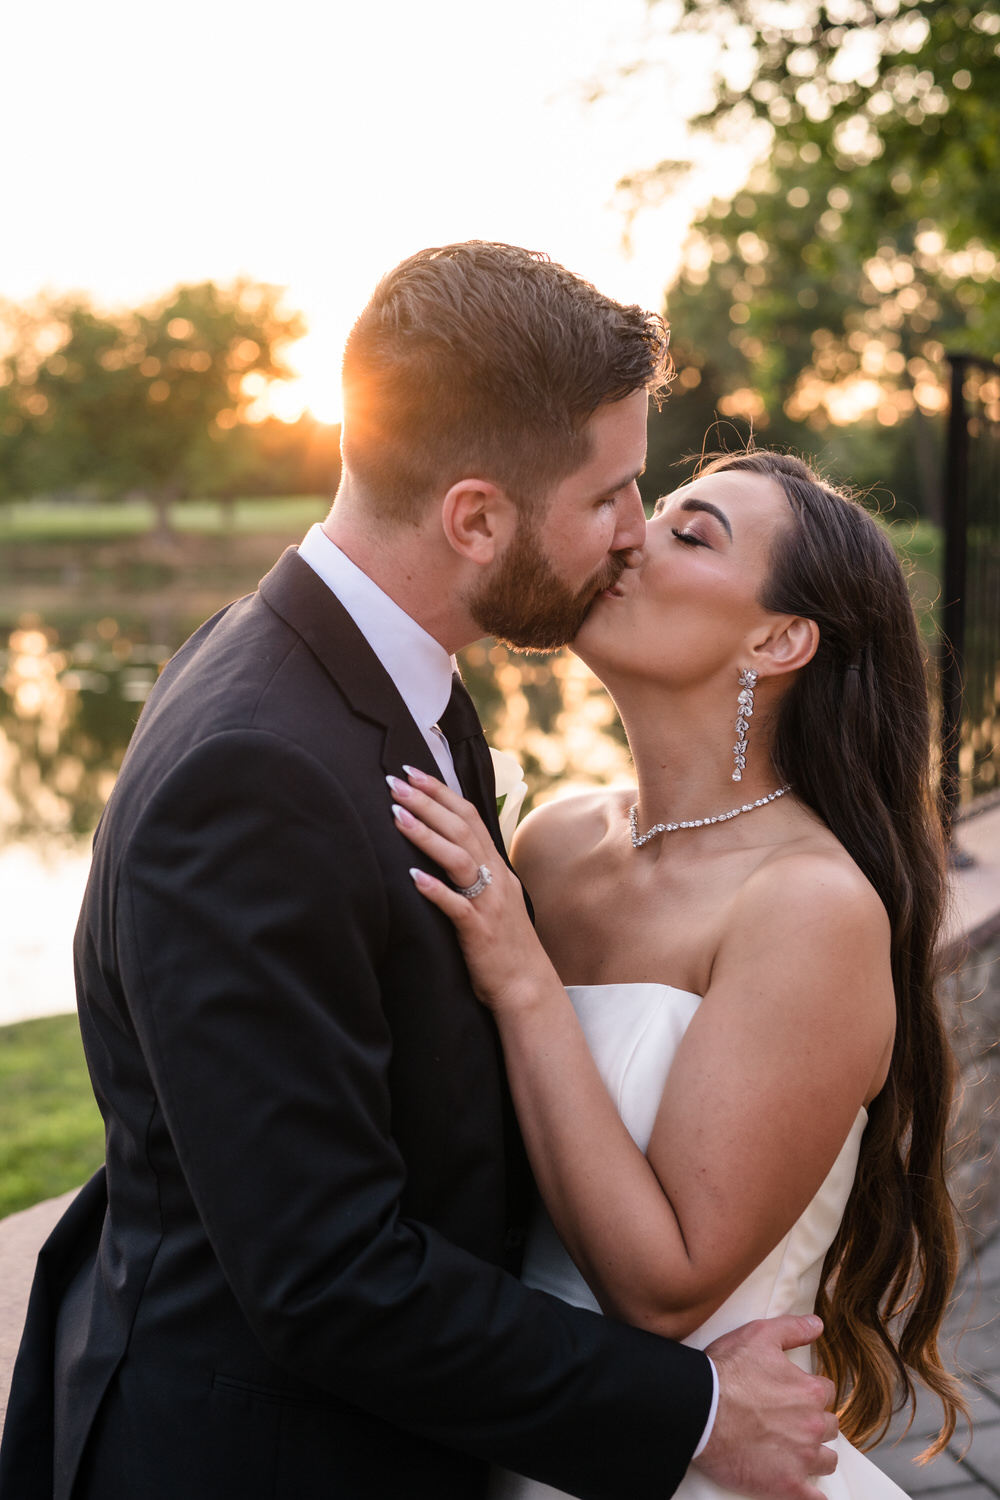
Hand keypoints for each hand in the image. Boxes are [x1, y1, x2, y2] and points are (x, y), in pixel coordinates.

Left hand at [388, 766, 558, 1012]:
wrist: (527, 987)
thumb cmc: (504, 944)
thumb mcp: (493, 898)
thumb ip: (474, 872)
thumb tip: (446, 847)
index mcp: (496, 867)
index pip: (469, 817)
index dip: (441, 792)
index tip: (413, 773)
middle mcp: (495, 879)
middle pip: (461, 829)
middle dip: (427, 802)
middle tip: (396, 782)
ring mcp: (489, 904)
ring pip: (459, 859)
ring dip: (427, 834)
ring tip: (397, 815)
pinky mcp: (480, 932)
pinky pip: (457, 906)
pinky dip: (436, 890)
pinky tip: (412, 877)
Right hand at [696, 1315, 837, 1499]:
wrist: (700, 1409)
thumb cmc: (726, 1371)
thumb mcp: (759, 1335)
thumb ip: (793, 1329)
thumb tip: (817, 1325)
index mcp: (809, 1391)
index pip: (825, 1392)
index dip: (810, 1392)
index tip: (795, 1395)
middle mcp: (812, 1425)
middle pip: (829, 1426)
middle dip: (814, 1423)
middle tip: (791, 1422)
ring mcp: (801, 1458)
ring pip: (826, 1460)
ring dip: (815, 1455)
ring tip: (795, 1452)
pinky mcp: (787, 1486)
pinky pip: (814, 1498)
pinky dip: (813, 1495)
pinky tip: (806, 1490)